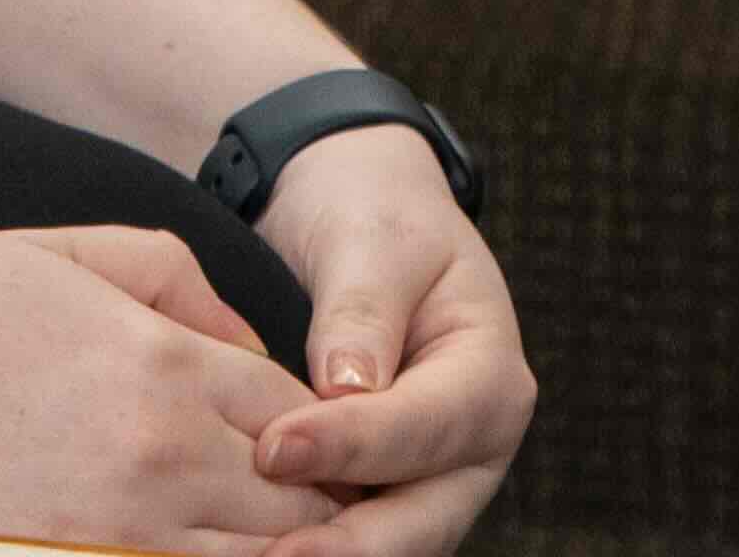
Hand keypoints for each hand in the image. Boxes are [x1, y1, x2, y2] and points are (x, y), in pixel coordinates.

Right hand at [0, 224, 340, 546]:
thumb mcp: (48, 254)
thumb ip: (164, 273)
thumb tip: (240, 334)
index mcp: (161, 365)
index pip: (298, 413)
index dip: (320, 433)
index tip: (311, 443)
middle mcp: (160, 460)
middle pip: (297, 504)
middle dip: (316, 505)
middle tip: (311, 503)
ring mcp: (121, 540)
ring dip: (275, 549)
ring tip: (262, 532)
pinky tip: (192, 549)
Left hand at [245, 131, 529, 555]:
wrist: (357, 217)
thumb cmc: (375, 216)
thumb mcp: (373, 239)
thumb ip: (363, 310)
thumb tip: (348, 387)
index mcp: (491, 378)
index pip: (424, 429)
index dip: (350, 446)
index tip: (274, 449)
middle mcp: (469, 449)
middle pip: (419, 522)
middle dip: (343, 546)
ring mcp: (426, 484)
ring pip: (384, 547)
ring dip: (321, 554)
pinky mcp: (377, 501)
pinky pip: (346, 540)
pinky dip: (305, 548)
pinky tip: (247, 549)